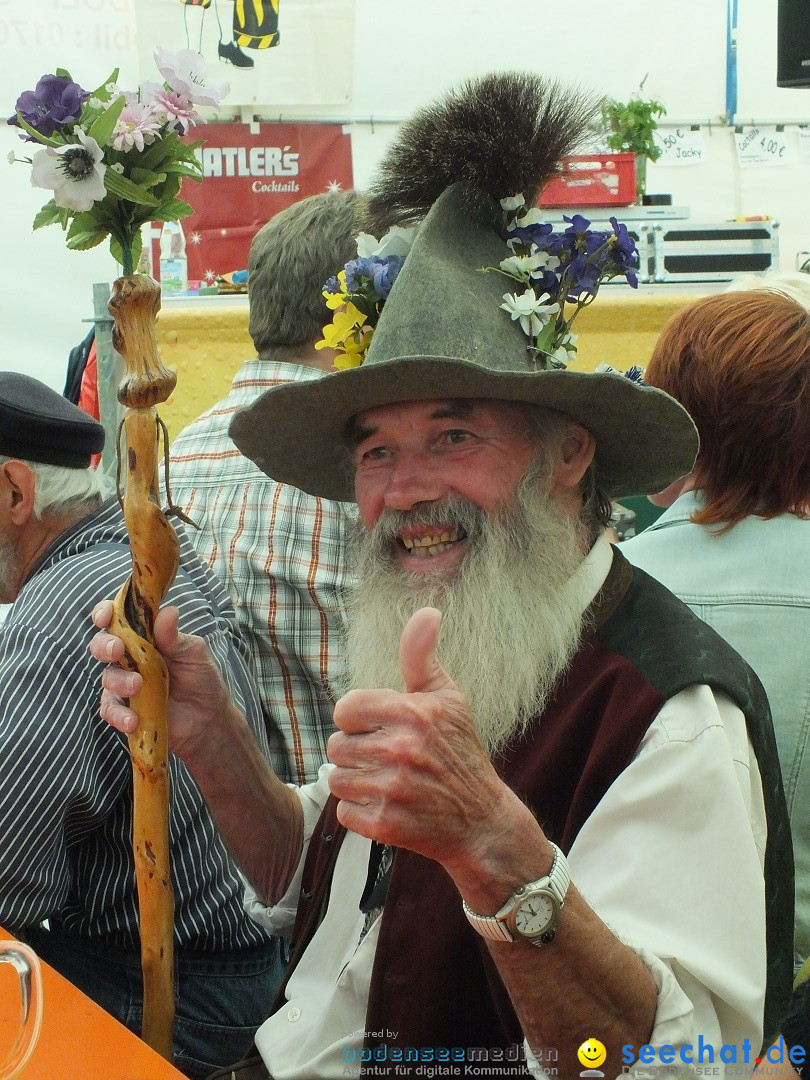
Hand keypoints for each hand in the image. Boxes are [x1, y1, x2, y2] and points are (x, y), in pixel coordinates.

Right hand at [89, 600, 232, 759]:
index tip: (105, 615)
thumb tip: (168, 611)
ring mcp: (125, 684)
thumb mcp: (193, 654)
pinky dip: (118, 714)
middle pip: (103, 646)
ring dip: (118, 681)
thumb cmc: (201, 677)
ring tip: (137, 686)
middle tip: (117, 650)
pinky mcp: (125, 709)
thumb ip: (175, 637)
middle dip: (104, 645)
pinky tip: (133, 719)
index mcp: (144, 636)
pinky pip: (110, 710)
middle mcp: (130, 657)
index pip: (118, 619)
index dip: (106, 613)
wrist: (209, 717)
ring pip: (107, 677)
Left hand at [327, 607, 519, 873]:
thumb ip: (422, 656)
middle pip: (337, 746)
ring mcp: (392, 789)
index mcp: (412, 713)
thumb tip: (428, 611)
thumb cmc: (460, 753)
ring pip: (336, 779)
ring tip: (386, 783)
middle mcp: (400, 749)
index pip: (345, 709)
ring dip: (356, 783)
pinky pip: (343, 812)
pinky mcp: (385, 825)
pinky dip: (360, 812)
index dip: (358, 719)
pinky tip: (388, 806)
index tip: (378, 728)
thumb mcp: (448, 699)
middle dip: (357, 753)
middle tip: (386, 760)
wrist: (482, 820)